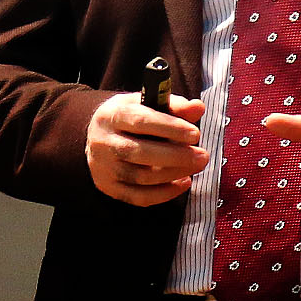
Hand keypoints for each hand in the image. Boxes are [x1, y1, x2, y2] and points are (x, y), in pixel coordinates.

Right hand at [85, 92, 207, 206]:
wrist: (97, 138)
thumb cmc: (128, 119)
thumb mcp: (145, 104)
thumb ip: (173, 106)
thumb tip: (198, 108)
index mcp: (111, 115)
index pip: (140, 121)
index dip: (169, 128)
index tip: (195, 134)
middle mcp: (103, 142)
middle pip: (140, 153)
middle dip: (176, 156)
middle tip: (202, 156)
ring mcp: (104, 168)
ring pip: (141, 177)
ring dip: (174, 173)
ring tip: (196, 166)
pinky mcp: (109, 187)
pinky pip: (139, 197)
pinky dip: (165, 193)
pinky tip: (183, 182)